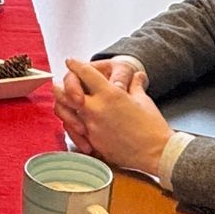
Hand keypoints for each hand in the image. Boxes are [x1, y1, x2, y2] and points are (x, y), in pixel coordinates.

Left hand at [58, 58, 171, 174]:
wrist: (157, 152)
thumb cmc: (152, 126)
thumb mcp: (143, 100)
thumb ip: (135, 86)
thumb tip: (137, 76)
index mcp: (110, 94)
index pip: (86, 73)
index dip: (76, 65)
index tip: (71, 61)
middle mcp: (97, 109)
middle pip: (66, 93)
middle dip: (60, 86)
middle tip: (58, 83)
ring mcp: (92, 127)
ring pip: (66, 113)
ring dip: (64, 106)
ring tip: (64, 103)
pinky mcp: (93, 142)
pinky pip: (75, 132)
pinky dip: (73, 126)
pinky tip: (74, 123)